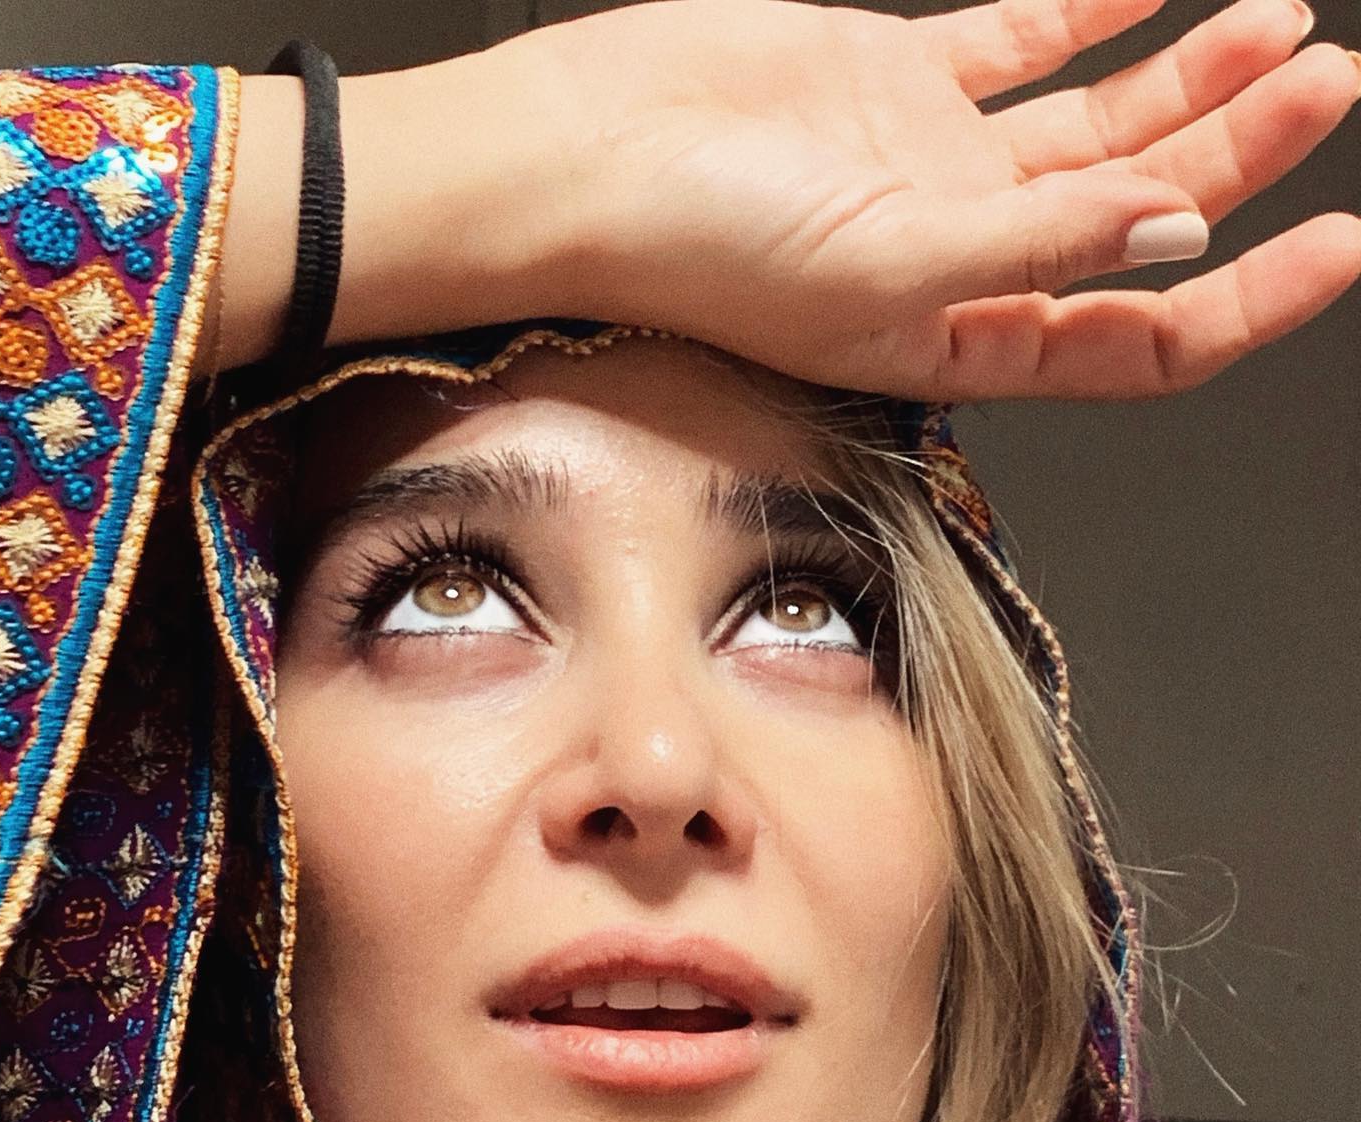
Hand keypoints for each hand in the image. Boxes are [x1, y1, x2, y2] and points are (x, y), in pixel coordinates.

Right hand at [493, 0, 1360, 398]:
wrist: (584, 155)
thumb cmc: (699, 250)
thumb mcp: (890, 269)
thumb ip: (1040, 245)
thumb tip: (1179, 229)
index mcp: (965, 340)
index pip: (1138, 335)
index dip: (1247, 301)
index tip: (1338, 240)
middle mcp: (964, 261)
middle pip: (1138, 218)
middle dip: (1241, 155)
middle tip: (1326, 85)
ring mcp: (936, 170)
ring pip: (1098, 129)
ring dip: (1191, 79)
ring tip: (1283, 23)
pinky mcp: (895, 83)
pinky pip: (1020, 45)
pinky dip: (1092, 15)